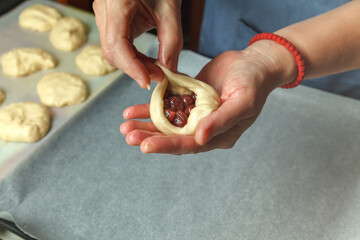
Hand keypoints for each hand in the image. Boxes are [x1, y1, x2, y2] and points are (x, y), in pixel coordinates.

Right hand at [93, 0, 182, 87]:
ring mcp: (104, 14)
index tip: (149, 81)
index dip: (132, 67)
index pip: (117, 45)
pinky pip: (117, 44)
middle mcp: (103, 9)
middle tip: (159, 76)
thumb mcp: (170, 9)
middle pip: (112, 51)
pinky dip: (133, 56)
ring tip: (157, 69)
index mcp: (116, 3)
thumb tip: (169, 70)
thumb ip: (171, 41)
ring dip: (134, 65)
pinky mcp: (110, 19)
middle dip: (135, 68)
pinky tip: (148, 61)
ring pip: (113, 51)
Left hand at [120, 42, 296, 153]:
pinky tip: (133, 110)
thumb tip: (199, 138)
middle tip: (128, 135)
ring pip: (167, 123)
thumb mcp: (242, 102)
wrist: (254, 62)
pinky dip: (150, 108)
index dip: (167, 145)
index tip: (145, 145)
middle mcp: (205, 129)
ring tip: (125, 125)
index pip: (189, 145)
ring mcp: (196, 115)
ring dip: (146, 124)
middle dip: (150, 136)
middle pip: (174, 136)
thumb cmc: (254, 82)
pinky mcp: (189, 100)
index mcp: (219, 136)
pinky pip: (167, 106)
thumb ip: (221, 120)